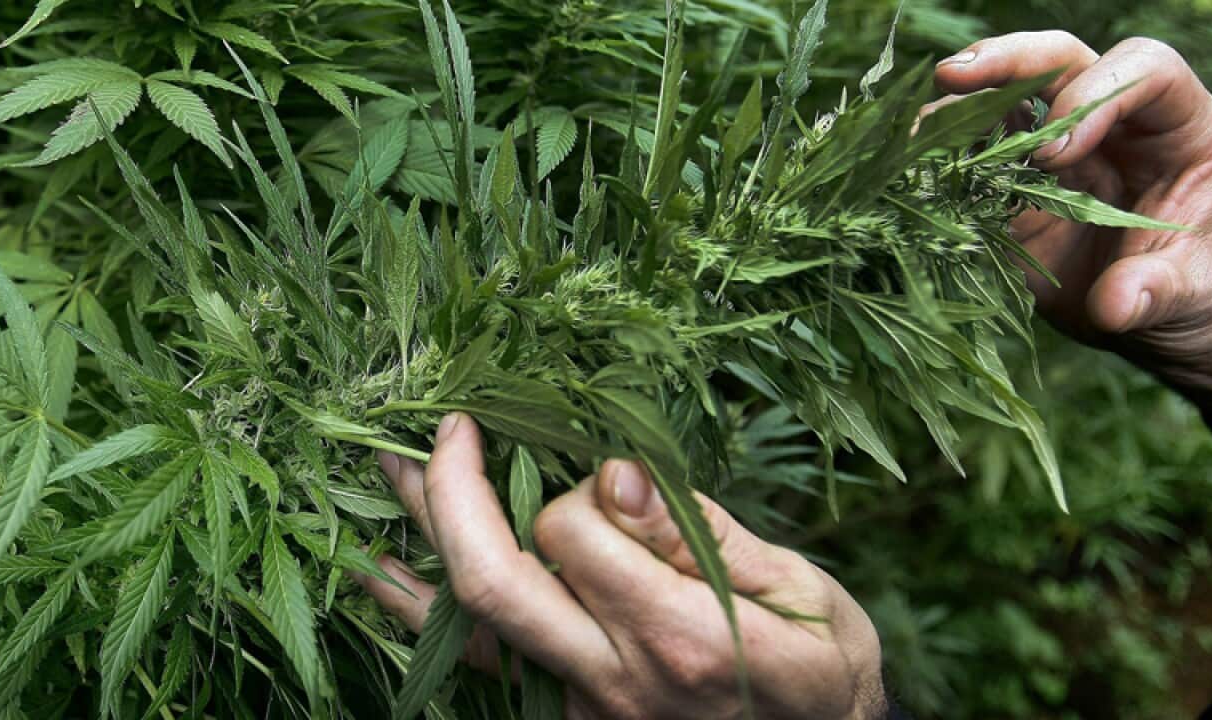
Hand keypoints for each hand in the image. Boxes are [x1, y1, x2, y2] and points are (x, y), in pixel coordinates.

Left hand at [357, 413, 886, 719]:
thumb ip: (696, 534)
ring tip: (390, 478)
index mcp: (682, 635)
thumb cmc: (823, 668)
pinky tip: (387, 572)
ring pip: (470, 630)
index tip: (609, 475)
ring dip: (420, 546)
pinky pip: (483, 664)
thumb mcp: (798, 589)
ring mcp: (581, 711)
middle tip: (444, 429)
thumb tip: (613, 473)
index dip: (577, 486)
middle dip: (453, 496)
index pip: (574, 535)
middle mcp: (615, 682)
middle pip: (493, 583)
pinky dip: (428, 613)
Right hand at [934, 32, 1211, 413]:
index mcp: (1176, 127)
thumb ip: (1159, 289)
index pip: (1141, 71)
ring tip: (912, 133)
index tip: (1058, 155)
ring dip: (956, 109)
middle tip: (954, 76)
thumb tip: (1115, 304)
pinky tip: (906, 176)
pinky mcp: (1013, 194)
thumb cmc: (1201, 289)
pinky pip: (973, 166)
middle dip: (1007, 62)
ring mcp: (1055, 156)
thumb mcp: (1195, 292)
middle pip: (1060, 61)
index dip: (1096, 96)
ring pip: (1005, 103)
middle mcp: (1111, 124)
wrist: (1163, 320)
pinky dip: (938, 167)